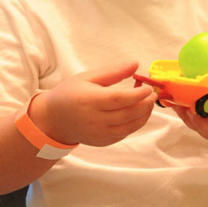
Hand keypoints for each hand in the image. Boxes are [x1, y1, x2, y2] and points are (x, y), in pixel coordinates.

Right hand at [30, 62, 155, 146]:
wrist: (54, 119)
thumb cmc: (70, 94)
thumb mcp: (88, 77)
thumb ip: (113, 72)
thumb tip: (135, 64)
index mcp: (89, 101)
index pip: (119, 99)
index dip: (138, 94)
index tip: (148, 87)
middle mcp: (95, 120)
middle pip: (128, 114)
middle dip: (145, 104)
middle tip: (152, 94)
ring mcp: (99, 134)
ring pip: (130, 126)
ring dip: (144, 114)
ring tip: (148, 102)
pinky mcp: (103, 142)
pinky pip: (125, 133)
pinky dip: (135, 123)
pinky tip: (137, 112)